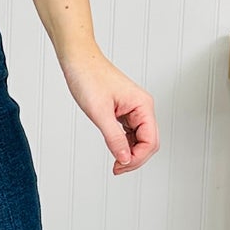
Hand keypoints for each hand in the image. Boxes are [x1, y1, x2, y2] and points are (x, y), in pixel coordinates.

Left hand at [61, 49, 159, 174]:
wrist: (78, 61)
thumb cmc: (89, 78)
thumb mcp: (99, 112)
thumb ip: (114, 138)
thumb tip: (124, 158)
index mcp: (143, 105)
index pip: (151, 141)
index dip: (137, 158)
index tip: (119, 165)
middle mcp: (142, 107)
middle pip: (149, 142)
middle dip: (135, 158)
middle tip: (116, 168)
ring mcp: (134, 109)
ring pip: (140, 139)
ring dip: (129, 152)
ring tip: (115, 162)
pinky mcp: (124, 110)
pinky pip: (130, 133)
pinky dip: (124, 144)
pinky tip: (114, 149)